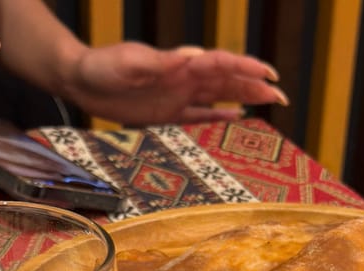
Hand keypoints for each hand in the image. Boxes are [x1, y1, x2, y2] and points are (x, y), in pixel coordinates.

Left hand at [67, 42, 287, 125]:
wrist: (81, 79)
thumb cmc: (101, 67)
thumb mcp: (130, 63)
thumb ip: (159, 63)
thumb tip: (189, 57)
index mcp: (179, 65)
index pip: (220, 64)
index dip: (246, 68)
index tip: (269, 73)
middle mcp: (183, 78)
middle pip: (227, 80)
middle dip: (255, 85)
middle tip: (282, 95)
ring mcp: (178, 95)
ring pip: (219, 97)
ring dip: (244, 99)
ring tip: (270, 104)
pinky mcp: (168, 113)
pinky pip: (200, 116)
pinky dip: (219, 118)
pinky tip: (237, 120)